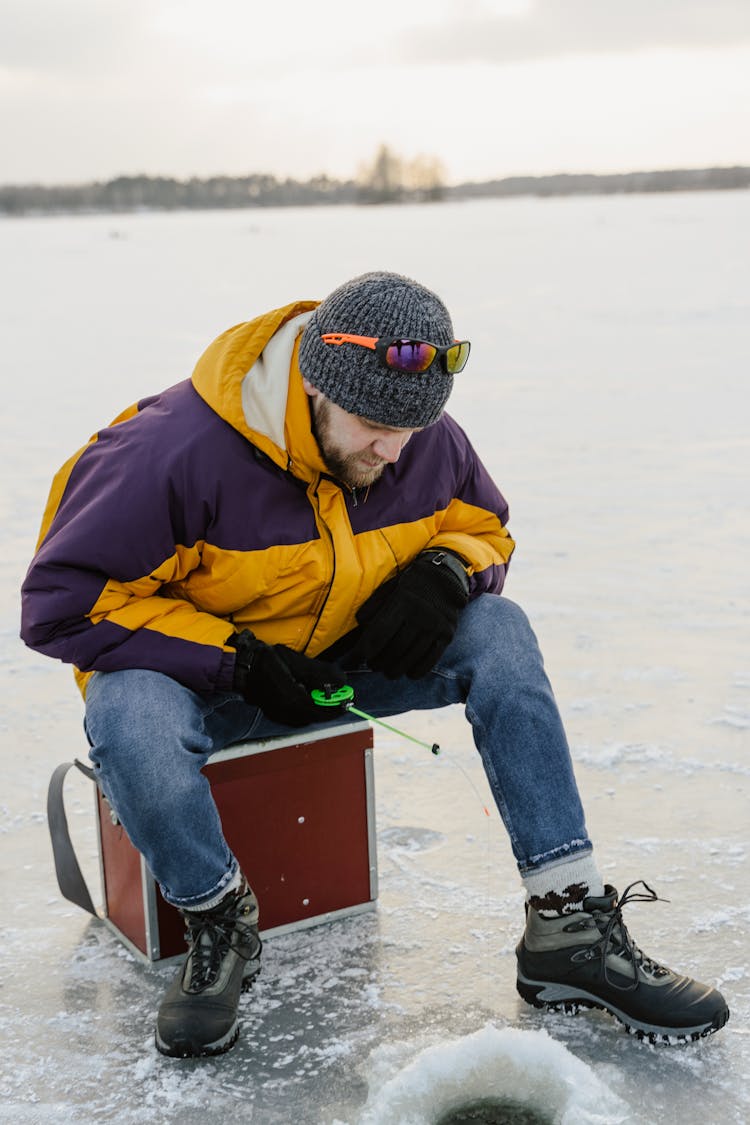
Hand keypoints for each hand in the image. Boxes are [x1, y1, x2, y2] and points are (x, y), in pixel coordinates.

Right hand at [230, 631, 346, 725]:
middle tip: (340, 699)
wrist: (242, 664)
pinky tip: (309, 699)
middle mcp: (285, 712)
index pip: (320, 710)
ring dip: (318, 711)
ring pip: (305, 719)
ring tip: (326, 697)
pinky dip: (307, 711)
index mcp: (291, 699)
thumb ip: (320, 673)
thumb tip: (342, 680)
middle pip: (314, 717)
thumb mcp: (297, 661)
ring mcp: (277, 715)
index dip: (336, 707)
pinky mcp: (274, 714)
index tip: (348, 702)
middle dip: (329, 709)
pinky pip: (295, 718)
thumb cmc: (268, 659)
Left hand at [354, 550, 469, 678]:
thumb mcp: (389, 587)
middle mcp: (420, 615)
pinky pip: (429, 662)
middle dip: (376, 663)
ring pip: (409, 660)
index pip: (377, 636)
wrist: (445, 577)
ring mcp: (435, 627)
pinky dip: (415, 672)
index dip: (359, 653)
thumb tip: (358, 628)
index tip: (349, 662)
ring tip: (386, 670)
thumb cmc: (410, 584)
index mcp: (402, 602)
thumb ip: (372, 607)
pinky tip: (407, 671)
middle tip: (371, 665)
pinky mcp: (447, 636)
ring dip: (393, 671)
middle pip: (392, 651)